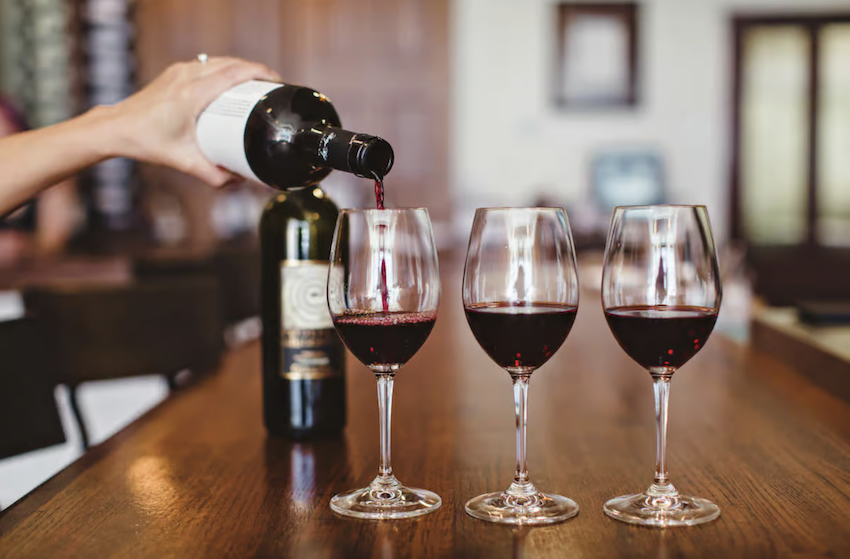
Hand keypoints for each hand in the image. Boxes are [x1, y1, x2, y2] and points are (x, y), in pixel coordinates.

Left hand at [109, 57, 280, 185]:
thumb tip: (237, 182)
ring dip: (239, 67)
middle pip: (230, 63)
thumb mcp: (184, 162)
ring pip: (218, 60)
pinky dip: (223, 67)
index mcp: (192, 94)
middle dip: (255, 70)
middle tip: (272, 85)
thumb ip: (213, 176)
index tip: (275, 80)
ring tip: (256, 81)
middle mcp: (186, 78)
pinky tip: (230, 79)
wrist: (116, 128)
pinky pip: (205, 63)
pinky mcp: (174, 73)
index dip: (258, 73)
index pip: (233, 73)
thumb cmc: (145, 141)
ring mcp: (179, 72)